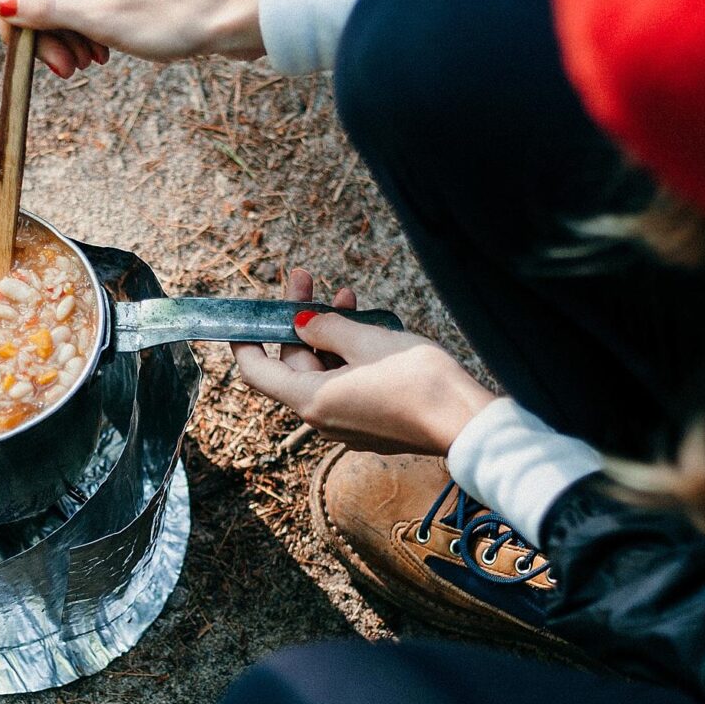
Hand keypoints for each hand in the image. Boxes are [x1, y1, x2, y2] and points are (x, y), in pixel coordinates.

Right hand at [0, 0, 262, 78]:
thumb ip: (48, 9)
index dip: (12, 2)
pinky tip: (103, 54)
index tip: (20, 43)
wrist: (229, 15)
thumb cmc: (171, 16)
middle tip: (64, 71)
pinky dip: (89, 29)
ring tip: (87, 66)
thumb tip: (3, 3)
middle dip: (44, 30)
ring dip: (68, 35)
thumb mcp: (101, 20)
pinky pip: (93, 2)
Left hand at [232, 266, 493, 455]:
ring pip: (324, 372)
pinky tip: (365, 327)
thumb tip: (302, 322)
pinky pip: (346, 384)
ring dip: (329, 334)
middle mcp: (323, 418)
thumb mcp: (367, 340)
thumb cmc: (416, 380)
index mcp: (312, 401)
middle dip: (298, 321)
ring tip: (343, 296)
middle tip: (304, 279)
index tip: (241, 318)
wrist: (463, 421)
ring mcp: (347, 424)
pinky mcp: (371, 424)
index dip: (245, 343)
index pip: (258, 373)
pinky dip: (348, 355)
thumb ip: (328, 328)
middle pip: (295, 365)